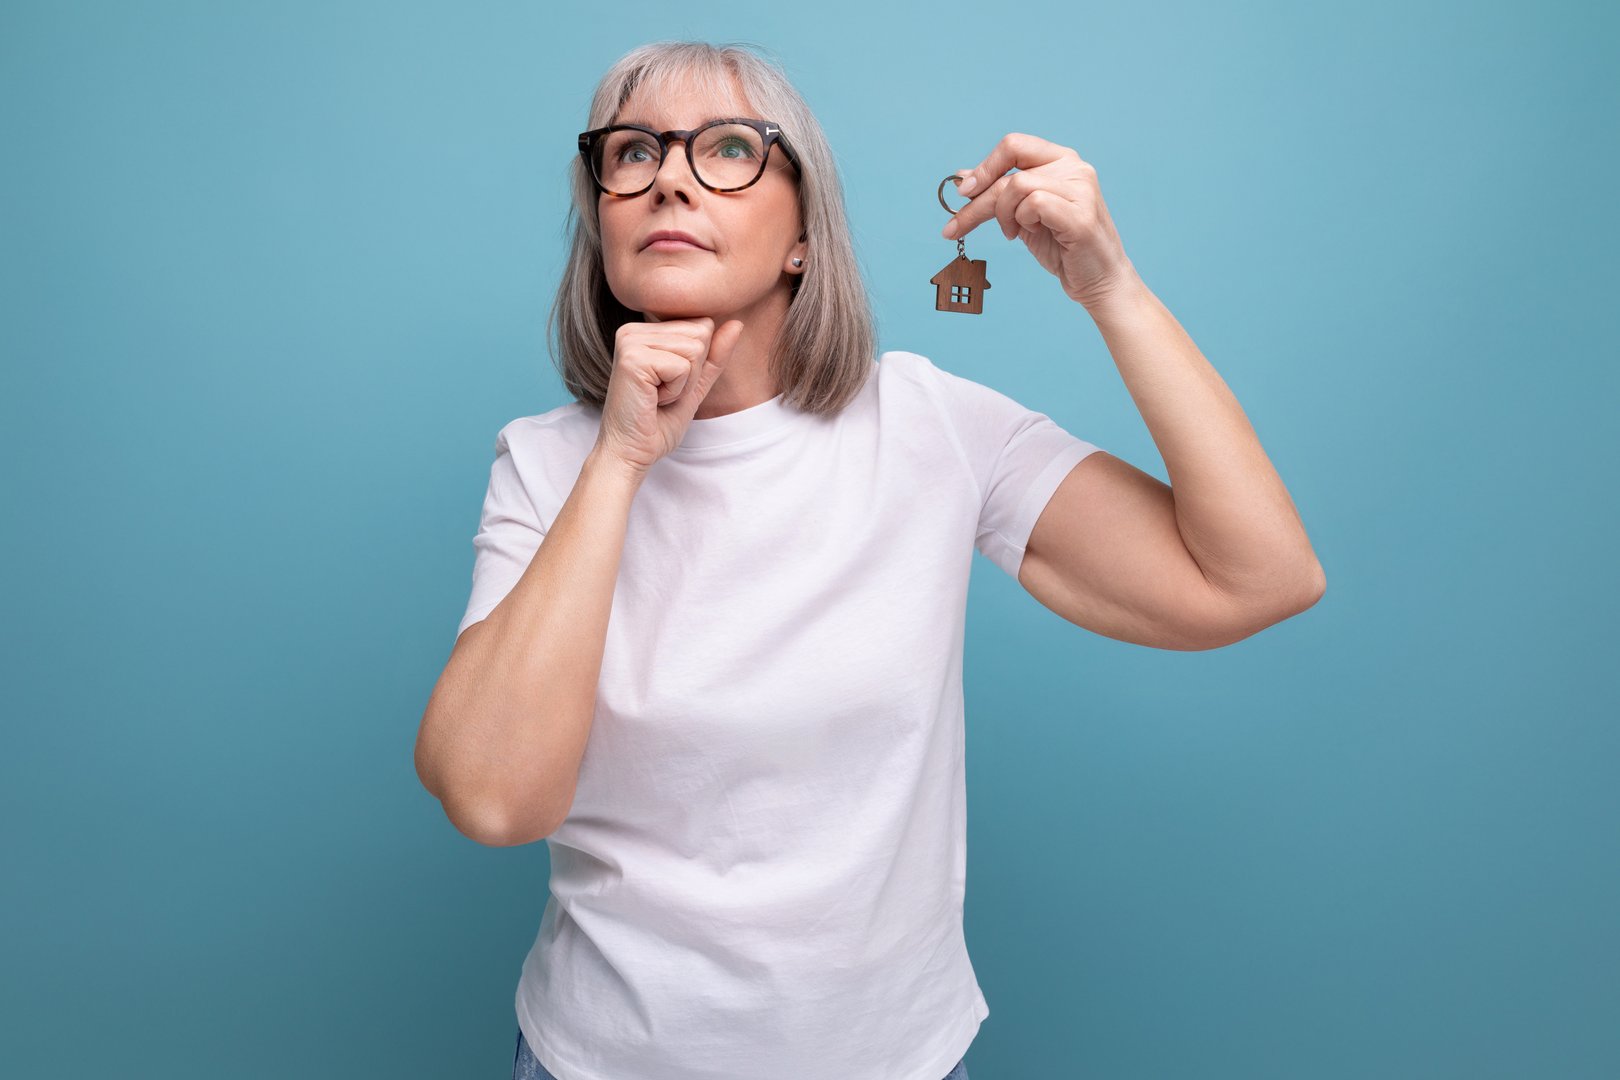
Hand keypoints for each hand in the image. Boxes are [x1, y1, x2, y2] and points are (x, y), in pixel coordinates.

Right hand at [593, 317, 743, 476]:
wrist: (631, 453)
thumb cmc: (658, 423)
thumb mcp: (695, 384)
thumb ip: (714, 354)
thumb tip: (736, 323)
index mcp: (645, 331)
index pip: (701, 325)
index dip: (697, 363)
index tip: (668, 384)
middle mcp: (633, 329)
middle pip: (700, 333)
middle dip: (692, 372)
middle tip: (663, 393)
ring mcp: (630, 341)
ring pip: (694, 349)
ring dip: (684, 383)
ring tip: (657, 397)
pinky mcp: (633, 358)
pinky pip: (682, 366)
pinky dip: (675, 391)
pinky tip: (652, 400)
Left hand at [943, 132, 1139, 310]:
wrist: (1098, 280)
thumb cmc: (1062, 247)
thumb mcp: (1023, 216)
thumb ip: (999, 192)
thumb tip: (963, 175)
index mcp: (1062, 160)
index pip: (1014, 145)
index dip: (984, 167)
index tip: (964, 193)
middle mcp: (1074, 167)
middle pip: (1010, 169)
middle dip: (978, 201)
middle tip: (956, 226)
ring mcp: (1080, 189)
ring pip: (1018, 186)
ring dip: (1003, 215)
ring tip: (1012, 232)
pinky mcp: (1080, 215)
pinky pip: (1034, 204)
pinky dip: (1022, 221)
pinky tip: (1029, 234)